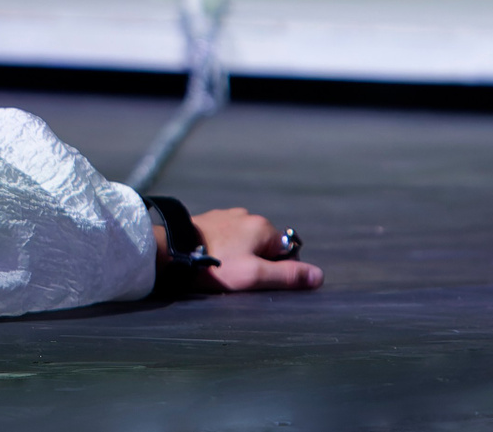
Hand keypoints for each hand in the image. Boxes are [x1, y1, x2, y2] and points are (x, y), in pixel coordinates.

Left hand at [190, 207, 322, 292]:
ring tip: (221, 267)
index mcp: (262, 226)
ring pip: (244, 241)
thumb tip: (319, 276)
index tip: (256, 278)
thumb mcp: (255, 275)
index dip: (276, 269)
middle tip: (236, 275)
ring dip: (238, 255)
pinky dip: (223, 248)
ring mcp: (226, 215)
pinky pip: (226, 237)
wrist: (173, 251)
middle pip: (265, 246)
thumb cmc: (216, 265)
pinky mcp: (209, 220)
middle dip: (256, 262)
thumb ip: (287, 276)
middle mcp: (246, 215)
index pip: (286, 251)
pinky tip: (211, 258)